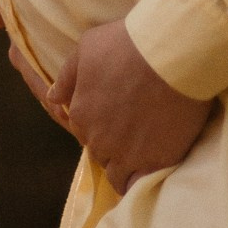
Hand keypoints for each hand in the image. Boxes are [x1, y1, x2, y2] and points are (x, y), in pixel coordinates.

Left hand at [0, 14, 212, 192]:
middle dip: (113, 143)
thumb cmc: (129, 43)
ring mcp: (126, 154)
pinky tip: (149, 171)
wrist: (174, 52)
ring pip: (117, 173)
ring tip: (145, 149)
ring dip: (126, 164)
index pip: (83, 129)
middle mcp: (98, 139)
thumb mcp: (88, 47)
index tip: (118, 111)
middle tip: (135, 125)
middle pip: (101, 151)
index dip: (100, 122)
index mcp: (80, 114)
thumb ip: (67, 76)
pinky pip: (139, 185)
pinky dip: (140, 181)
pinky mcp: (155, 161)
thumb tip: (53, 98)